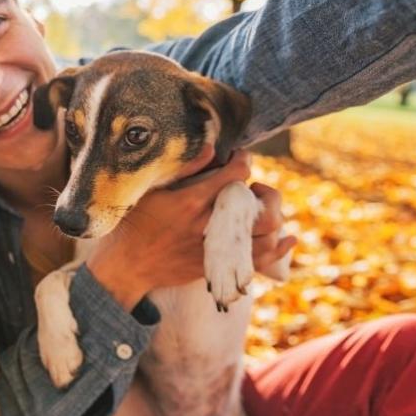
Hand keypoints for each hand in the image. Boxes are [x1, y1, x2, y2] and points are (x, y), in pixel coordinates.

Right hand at [87, 150, 292, 309]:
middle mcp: (206, 225)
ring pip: (263, 234)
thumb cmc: (136, 224)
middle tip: (254, 187)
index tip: (240, 156)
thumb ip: (184, 169)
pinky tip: (288, 238)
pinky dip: (278, 249)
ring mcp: (213, 249)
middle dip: (265, 191)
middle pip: (256, 205)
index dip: (243, 160)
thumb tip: (211, 148)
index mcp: (190, 201)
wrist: (127, 267)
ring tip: (263, 208)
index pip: (234, 174)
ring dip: (272, 217)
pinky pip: (257, 261)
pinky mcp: (216, 266)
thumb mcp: (152, 190)